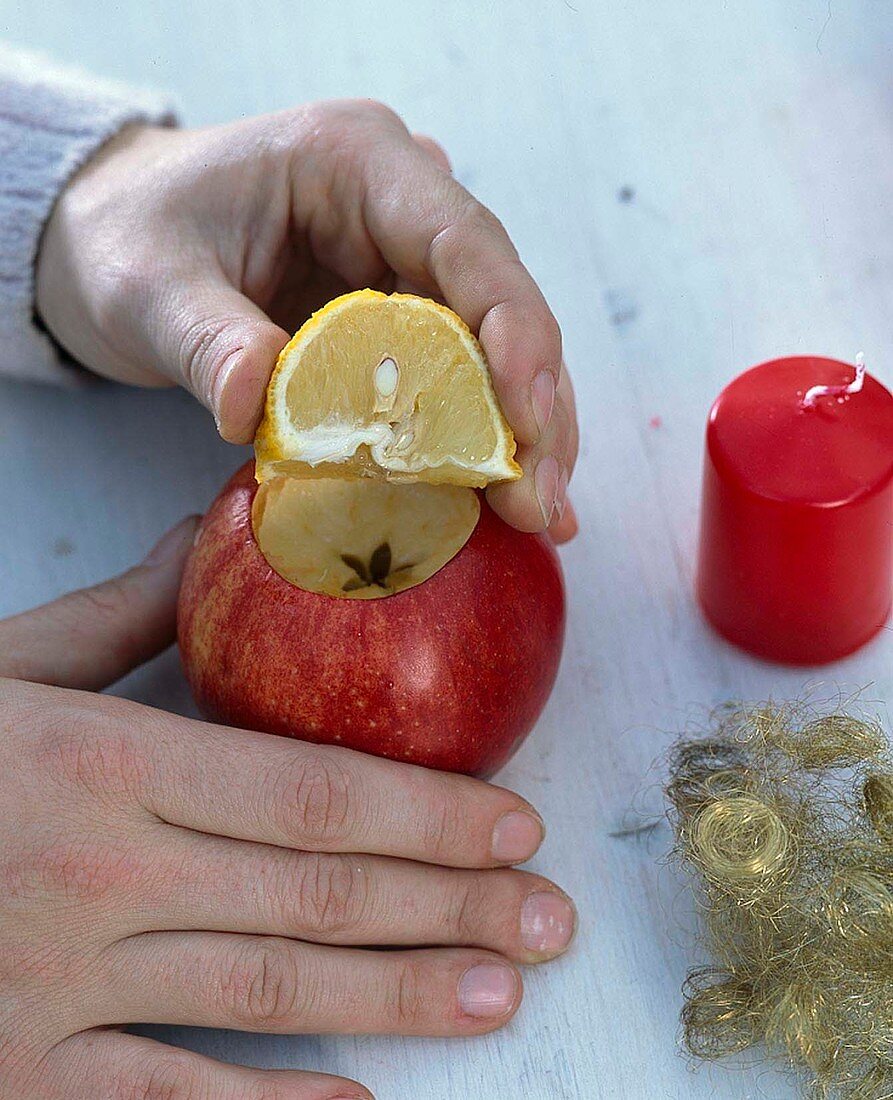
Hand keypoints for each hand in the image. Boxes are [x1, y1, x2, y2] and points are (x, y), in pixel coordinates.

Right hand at [0, 519, 575, 1099]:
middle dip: (450, 906)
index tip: (517, 823)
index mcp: (103, 760)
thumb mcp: (5, 666)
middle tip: (550, 920)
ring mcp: (55, 986)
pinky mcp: (15, 1076)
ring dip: (400, 999)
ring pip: (266, 998)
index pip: (310, 788)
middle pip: (316, 892)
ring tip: (500, 996)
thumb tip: (219, 534)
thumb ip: (123, 612)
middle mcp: (97, 873)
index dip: (427, 811)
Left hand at [35, 101, 578, 541]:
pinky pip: (456, 376)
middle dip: (532, 407)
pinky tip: (504, 497)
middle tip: (543, 502)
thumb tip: (259, 406)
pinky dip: (481, 438)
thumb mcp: (149, 287)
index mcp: (356, 161)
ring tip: (541, 515)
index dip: (513, 333)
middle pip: (501, 306)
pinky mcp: (398, 316)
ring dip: (522, 433)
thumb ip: (207, 341)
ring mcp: (406, 261)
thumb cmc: (129, 239)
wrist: (112, 241)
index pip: (464, 243)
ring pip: (495, 348)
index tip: (529, 423)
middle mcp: (402, 204)